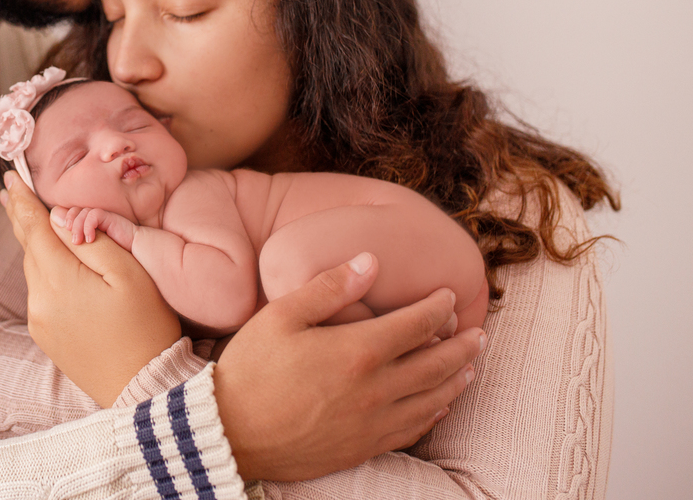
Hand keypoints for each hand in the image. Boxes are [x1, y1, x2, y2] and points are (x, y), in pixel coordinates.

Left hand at [2, 172, 179, 406]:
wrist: (143, 389)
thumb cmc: (146, 327)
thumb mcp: (130, 274)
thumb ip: (94, 241)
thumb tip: (62, 218)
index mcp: (59, 280)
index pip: (34, 228)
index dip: (23, 200)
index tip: (10, 175)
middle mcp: (40, 301)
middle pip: (29, 248)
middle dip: (21, 217)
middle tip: (10, 188)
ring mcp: (40, 321)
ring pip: (34, 270)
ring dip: (32, 243)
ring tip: (28, 218)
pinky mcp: (47, 337)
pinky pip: (39, 291)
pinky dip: (41, 268)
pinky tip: (48, 260)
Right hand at [214, 253, 484, 481]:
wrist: (229, 431)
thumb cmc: (250, 368)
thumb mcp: (281, 316)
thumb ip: (329, 287)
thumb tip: (370, 261)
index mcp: (357, 350)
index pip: (417, 324)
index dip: (439, 308)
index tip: (450, 296)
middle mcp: (375, 389)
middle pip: (436, 364)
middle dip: (462, 345)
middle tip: (479, 334)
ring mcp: (372, 423)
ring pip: (432, 400)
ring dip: (456, 379)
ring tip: (470, 366)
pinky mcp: (363, 448)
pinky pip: (412, 430)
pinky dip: (434, 413)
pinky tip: (438, 405)